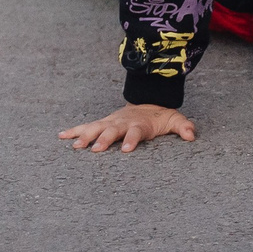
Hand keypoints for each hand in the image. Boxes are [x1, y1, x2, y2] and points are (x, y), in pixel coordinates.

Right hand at [61, 103, 195, 152]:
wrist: (147, 101)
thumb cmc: (160, 116)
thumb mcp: (174, 119)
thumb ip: (183, 126)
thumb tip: (191, 135)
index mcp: (139, 124)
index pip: (135, 132)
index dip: (131, 140)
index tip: (126, 150)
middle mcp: (122, 122)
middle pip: (112, 131)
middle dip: (104, 139)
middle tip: (95, 149)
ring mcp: (111, 122)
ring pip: (96, 128)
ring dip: (85, 136)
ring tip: (74, 146)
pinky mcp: (103, 123)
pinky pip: (86, 126)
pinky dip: (74, 130)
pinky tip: (61, 136)